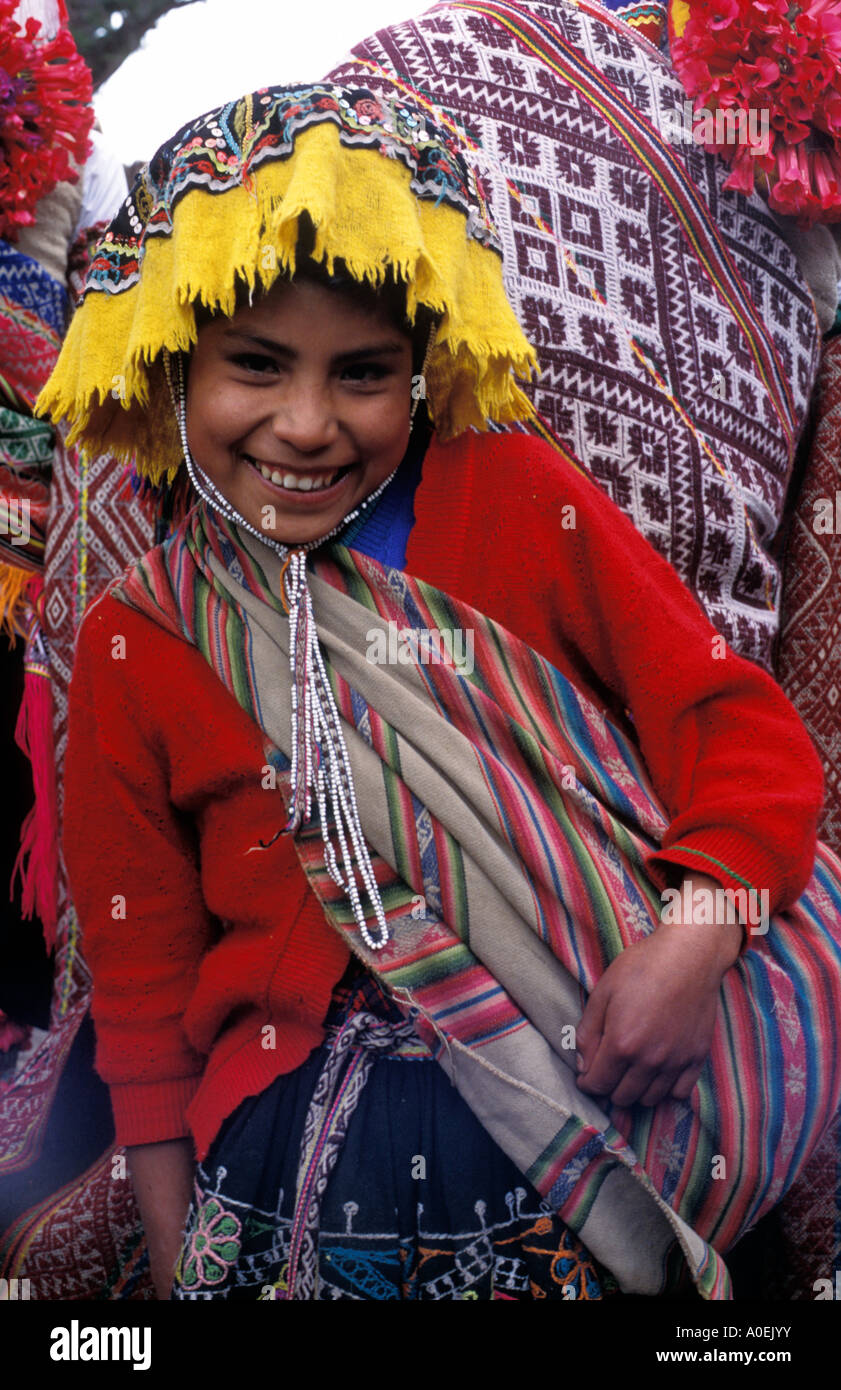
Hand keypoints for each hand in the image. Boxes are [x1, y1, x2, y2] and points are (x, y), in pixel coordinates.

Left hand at [575, 875, 741, 1108]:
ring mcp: (676, 1061)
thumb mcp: (603, 992)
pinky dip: (665, 1090)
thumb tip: (582, 1064)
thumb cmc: (642, 967)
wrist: (688, 955)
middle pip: (623, 1097)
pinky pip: (679, 1093)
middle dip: (609, 1088)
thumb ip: (588, 1032)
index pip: (598, 1084)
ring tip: (630, 1073)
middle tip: (608, 1072)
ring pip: (650, 1099)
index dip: (587, 1084)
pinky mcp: (697, 1057)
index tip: (586, 1078)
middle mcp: (649, 1060)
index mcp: (622, 1044)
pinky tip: (657, 1075)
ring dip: (635, 1091)